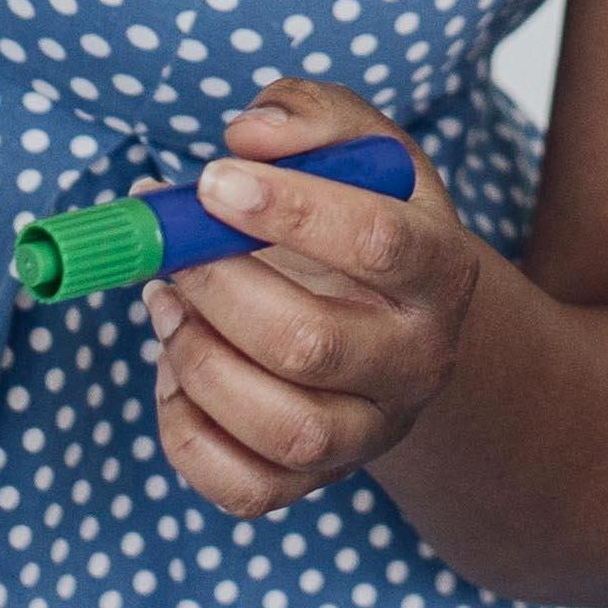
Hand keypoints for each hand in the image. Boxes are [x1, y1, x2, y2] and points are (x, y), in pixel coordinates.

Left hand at [136, 77, 484, 519]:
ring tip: (167, 302)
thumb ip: (311, 116)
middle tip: (170, 244)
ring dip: (195, 357)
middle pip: (310, 344)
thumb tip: (246, 136)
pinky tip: (176, 370)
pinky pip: (243, 491)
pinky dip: (184, 432)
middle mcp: (417, 365)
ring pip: (280, 429)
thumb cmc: (362, 219)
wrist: (395, 321)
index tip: (211, 179)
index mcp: (440, 272)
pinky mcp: (313, 484)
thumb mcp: (360, 149)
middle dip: (217, 286)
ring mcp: (368, 434)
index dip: (288, 208)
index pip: (379, 243)